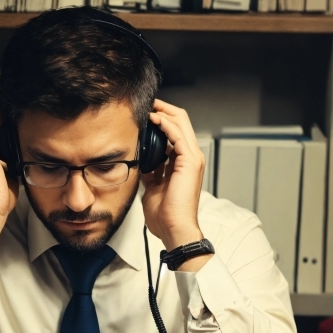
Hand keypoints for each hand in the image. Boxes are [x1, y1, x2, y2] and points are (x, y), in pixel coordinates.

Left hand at [141, 100, 207, 261]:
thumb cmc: (165, 214)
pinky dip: (165, 124)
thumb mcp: (152, 187)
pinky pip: (178, 135)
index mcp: (183, 163)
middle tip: (143, 104)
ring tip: (146, 107)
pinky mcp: (189, 161)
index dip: (160, 120)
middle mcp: (190, 158)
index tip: (142, 115)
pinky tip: (153, 119)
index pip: (174, 132)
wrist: (174, 229)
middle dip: (162, 109)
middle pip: (180, 122)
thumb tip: (140, 161)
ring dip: (162, 112)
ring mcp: (192, 158)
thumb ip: (150, 171)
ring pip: (181, 123)